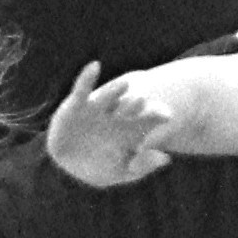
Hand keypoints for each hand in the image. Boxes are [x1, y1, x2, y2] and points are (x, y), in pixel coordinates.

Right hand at [44, 63, 173, 187]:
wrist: (70, 162)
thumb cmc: (100, 167)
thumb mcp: (122, 172)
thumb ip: (142, 166)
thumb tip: (166, 159)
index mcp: (130, 130)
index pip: (147, 121)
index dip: (156, 117)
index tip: (167, 115)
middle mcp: (116, 115)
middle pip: (128, 107)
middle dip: (134, 104)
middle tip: (142, 100)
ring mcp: (97, 109)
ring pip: (109, 96)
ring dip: (115, 90)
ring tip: (124, 83)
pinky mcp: (77, 105)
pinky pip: (82, 90)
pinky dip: (87, 77)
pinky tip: (95, 66)